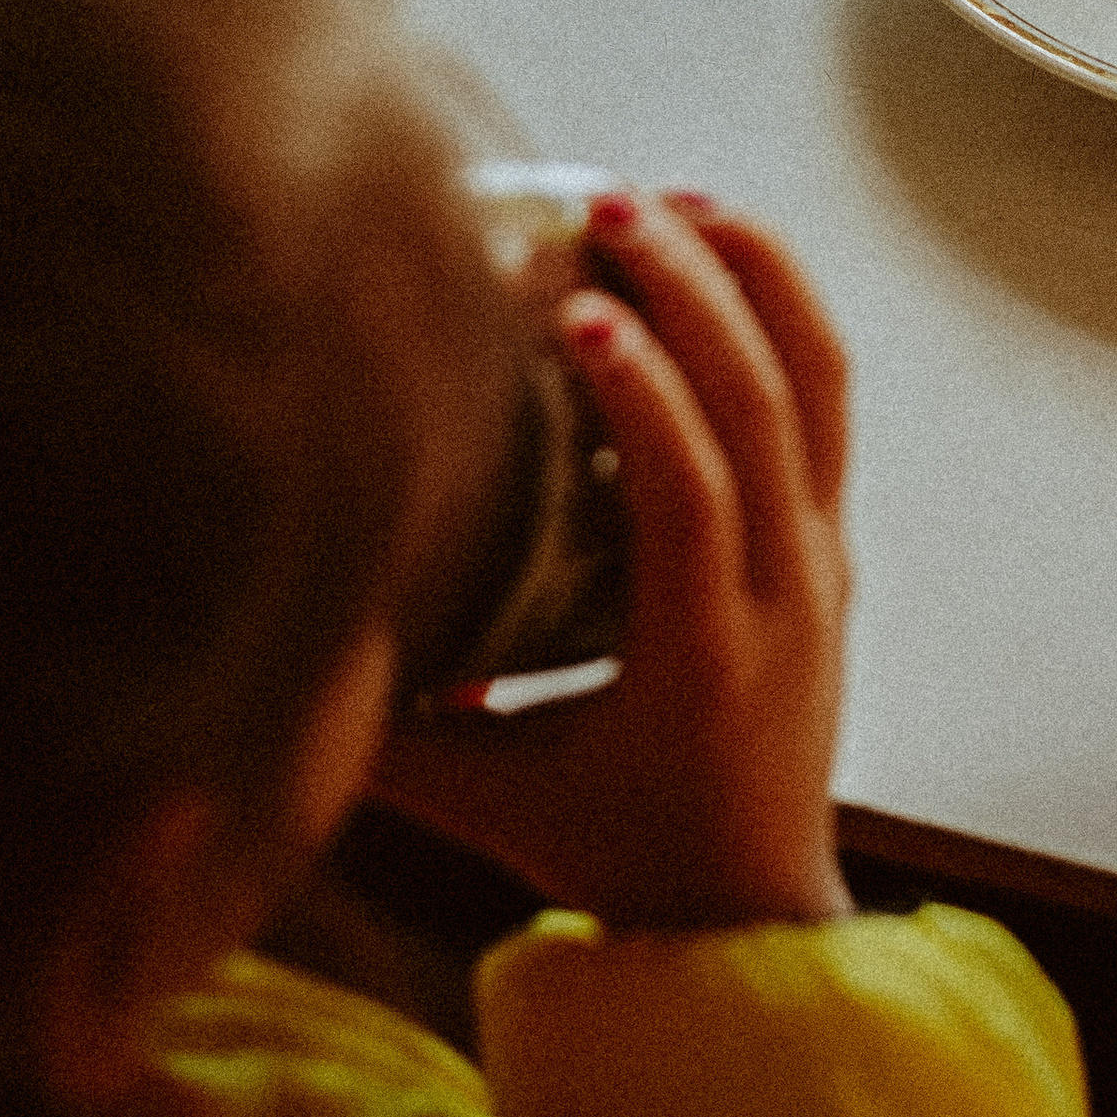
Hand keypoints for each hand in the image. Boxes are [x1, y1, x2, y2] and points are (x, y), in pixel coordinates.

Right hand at [375, 193, 852, 933]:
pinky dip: (787, 313)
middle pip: (770, 413)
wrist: (748, 915)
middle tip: (613, 209)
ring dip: (758, 282)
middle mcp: (787, 594)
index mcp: (704, 657)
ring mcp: (825, 559)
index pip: (696, 499)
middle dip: (696, 293)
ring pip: (821, 390)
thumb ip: (392, 738)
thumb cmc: (614, 853)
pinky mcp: (834, 539)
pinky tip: (726, 252)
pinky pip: (830, 404)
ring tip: (678, 201)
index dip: (647, 398)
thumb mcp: (496, 805)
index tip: (577, 312)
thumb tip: (283, 658)